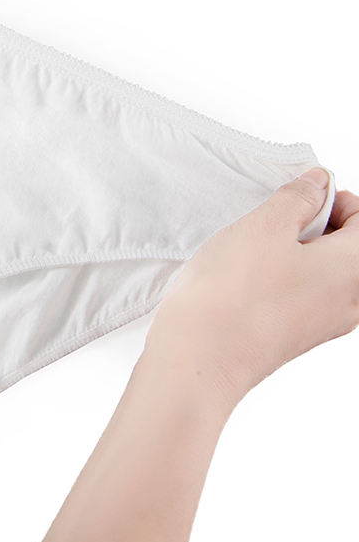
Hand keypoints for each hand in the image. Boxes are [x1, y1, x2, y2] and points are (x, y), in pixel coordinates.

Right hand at [144, 166, 358, 405]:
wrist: (199, 358)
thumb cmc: (233, 293)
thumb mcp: (264, 226)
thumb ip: (298, 198)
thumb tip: (318, 183)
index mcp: (355, 268)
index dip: (336, 199)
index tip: (301, 195)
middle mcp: (349, 301)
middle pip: (350, 250)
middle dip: (317, 226)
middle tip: (276, 219)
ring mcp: (323, 325)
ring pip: (326, 274)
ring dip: (298, 253)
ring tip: (257, 247)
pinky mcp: (295, 339)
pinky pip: (304, 297)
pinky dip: (285, 279)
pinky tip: (248, 276)